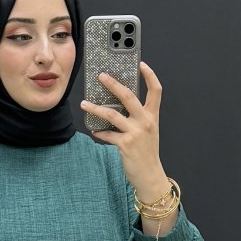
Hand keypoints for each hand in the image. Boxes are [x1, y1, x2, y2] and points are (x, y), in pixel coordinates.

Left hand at [80, 61, 167, 197]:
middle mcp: (145, 121)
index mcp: (152, 116)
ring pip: (112, 114)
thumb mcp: (148, 131)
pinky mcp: (125, 144)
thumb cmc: (147, 153)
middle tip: (101, 76)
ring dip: (95, 108)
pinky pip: (108, 134)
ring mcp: (135, 133)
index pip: (156, 91)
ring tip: (84, 103)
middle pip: (128, 95)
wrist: (150, 175)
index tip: (142, 64)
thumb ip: (138, 118)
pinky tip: (94, 130)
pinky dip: (100, 132)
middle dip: (113, 84)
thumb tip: (119, 107)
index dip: (150, 75)